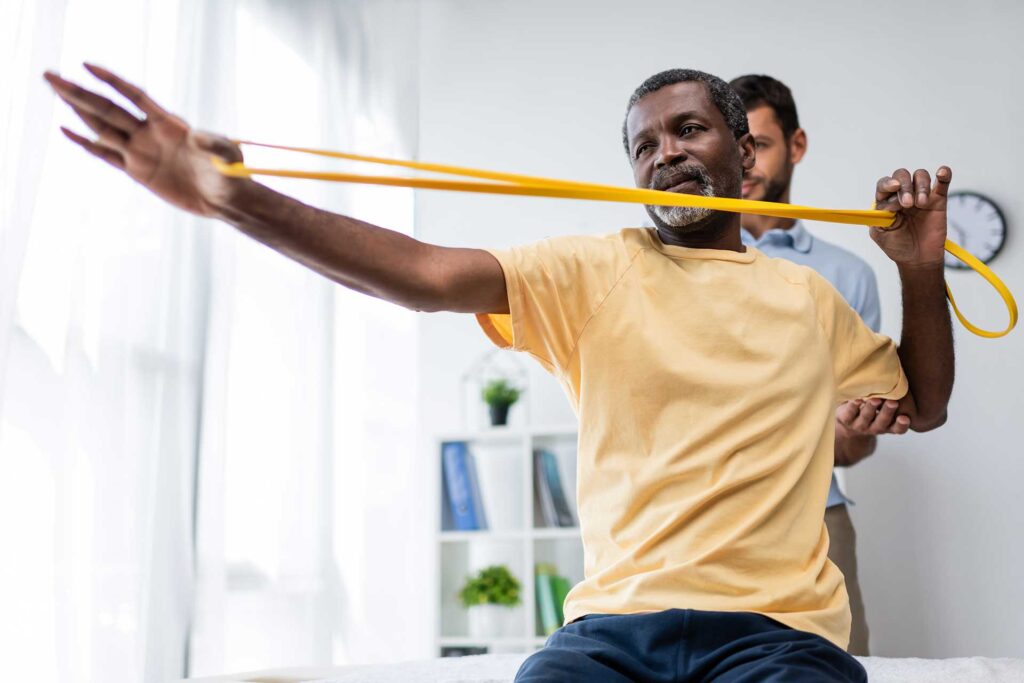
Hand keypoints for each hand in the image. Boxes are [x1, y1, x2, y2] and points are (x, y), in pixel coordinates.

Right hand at [43, 63, 247, 217]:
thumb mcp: (227, 156)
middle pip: (109, 108)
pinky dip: (86, 143)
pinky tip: (66, 129)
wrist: (225, 198)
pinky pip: (106, 155)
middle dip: (80, 92)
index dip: (112, 81)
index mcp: (169, 124)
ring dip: (78, 110)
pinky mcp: (138, 171)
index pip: (134, 96)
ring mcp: (141, 151)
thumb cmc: (230, 173)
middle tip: (51, 75)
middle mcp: (150, 133)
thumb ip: (214, 144)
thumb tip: (197, 137)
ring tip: (55, 90)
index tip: (87, 66)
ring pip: (102, 127)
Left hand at [834, 399, 908, 466]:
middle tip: (892, 403)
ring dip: (871, 408)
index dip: (901, 425)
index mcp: (887, 426)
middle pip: (881, 422)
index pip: (897, 429)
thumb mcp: (883, 410)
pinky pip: (850, 413)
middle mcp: (874, 428)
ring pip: (866, 417)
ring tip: (875, 400)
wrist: (847, 422)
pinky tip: (857, 400)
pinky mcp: (846, 419)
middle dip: (887, 412)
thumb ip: (890, 401)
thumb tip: (899, 383)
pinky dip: (853, 406)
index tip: (905, 418)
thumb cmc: (870, 411)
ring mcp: (859, 425)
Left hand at [871, 166, 951, 267]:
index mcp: (886, 201)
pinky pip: (942, 182)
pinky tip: (942, 173)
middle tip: (907, 204)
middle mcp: (902, 195)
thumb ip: (879, 216)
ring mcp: (920, 196)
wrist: (918, 259)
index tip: (894, 187)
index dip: (888, 183)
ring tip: (921, 204)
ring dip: (921, 186)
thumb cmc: (897, 246)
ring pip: (920, 176)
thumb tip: (889, 201)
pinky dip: (944, 173)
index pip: (884, 185)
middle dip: (905, 187)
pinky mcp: (937, 200)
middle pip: (902, 176)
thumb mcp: (880, 233)